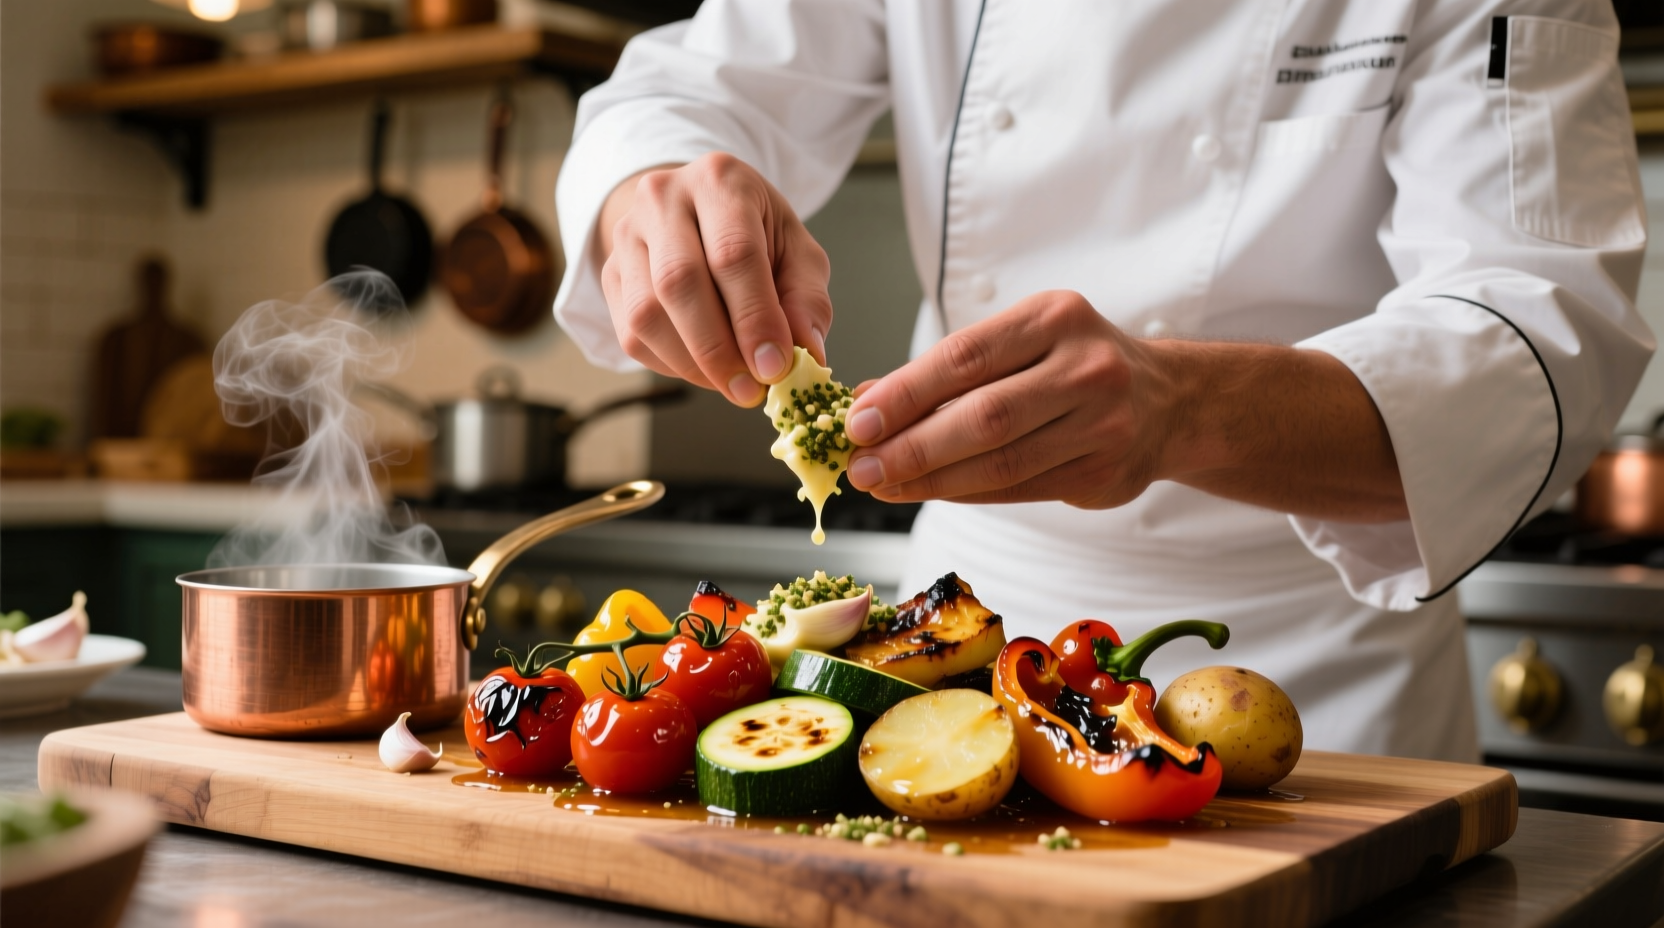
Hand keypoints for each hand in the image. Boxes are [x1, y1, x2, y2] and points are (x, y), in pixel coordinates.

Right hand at [599, 153, 831, 405]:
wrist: (699, 213)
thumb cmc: (756, 233)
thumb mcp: (797, 252)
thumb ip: (807, 300)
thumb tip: (806, 354)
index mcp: (720, 181)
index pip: (732, 253)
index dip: (754, 317)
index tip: (776, 366)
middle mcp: (663, 198)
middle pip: (679, 282)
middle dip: (718, 349)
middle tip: (750, 390)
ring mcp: (627, 235)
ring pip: (646, 314)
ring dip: (692, 364)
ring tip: (732, 383)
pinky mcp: (609, 274)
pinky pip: (631, 334)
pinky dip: (671, 365)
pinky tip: (704, 369)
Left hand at [842, 290, 1408, 520]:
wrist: (1170, 400)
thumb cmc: (1072, 365)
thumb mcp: (1018, 342)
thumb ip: (947, 371)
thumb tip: (866, 401)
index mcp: (1056, 317)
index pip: (965, 357)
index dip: (906, 393)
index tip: (857, 420)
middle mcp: (1087, 367)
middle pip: (983, 416)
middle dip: (912, 446)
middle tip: (861, 465)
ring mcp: (1104, 424)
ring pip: (1001, 462)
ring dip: (932, 480)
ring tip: (883, 484)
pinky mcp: (1106, 473)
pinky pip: (1020, 489)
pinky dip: (967, 493)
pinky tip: (928, 492)